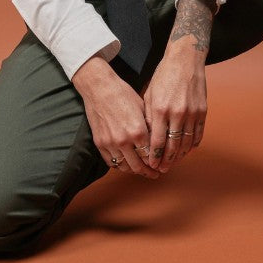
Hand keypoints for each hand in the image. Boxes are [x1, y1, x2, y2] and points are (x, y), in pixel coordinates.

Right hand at [72, 56, 158, 178]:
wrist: (100, 88)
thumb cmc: (123, 94)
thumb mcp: (143, 109)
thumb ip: (150, 127)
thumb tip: (158, 141)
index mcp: (138, 131)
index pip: (151, 155)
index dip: (158, 162)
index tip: (162, 165)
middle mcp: (124, 140)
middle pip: (139, 166)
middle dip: (149, 172)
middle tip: (155, 174)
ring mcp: (110, 143)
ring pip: (125, 167)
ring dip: (134, 171)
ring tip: (141, 170)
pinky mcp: (100, 143)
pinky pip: (111, 162)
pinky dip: (120, 165)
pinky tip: (126, 163)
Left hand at [143, 0, 213, 172]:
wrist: (185, 60)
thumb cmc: (163, 76)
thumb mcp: (149, 94)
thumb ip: (148, 117)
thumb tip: (146, 138)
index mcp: (160, 109)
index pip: (156, 141)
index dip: (154, 156)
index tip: (151, 165)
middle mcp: (177, 113)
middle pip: (172, 146)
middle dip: (166, 160)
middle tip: (162, 169)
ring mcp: (192, 112)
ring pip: (187, 143)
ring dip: (180, 156)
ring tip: (173, 162)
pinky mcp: (202, 110)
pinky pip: (198, 134)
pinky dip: (192, 145)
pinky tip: (186, 150)